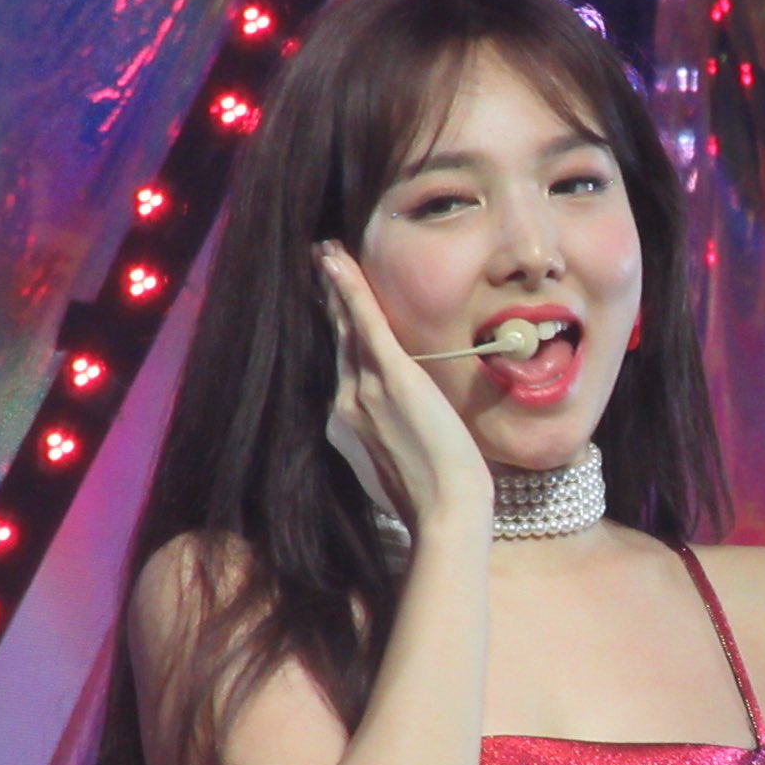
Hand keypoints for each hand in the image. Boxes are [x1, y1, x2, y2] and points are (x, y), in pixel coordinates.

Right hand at [315, 241, 492, 534]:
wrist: (445, 512)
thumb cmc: (432, 499)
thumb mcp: (396, 466)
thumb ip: (384, 438)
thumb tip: (393, 427)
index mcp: (345, 425)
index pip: (340, 368)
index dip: (336, 333)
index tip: (330, 307)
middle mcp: (345, 404)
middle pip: (338, 341)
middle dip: (329, 301)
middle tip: (319, 262)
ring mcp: (363, 390)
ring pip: (347, 328)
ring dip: (335, 286)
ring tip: (325, 252)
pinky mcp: (392, 379)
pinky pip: (366, 325)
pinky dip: (350, 290)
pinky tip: (336, 261)